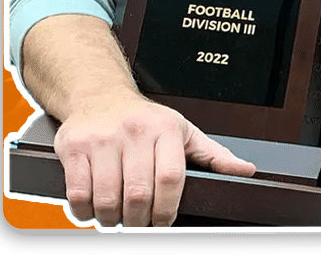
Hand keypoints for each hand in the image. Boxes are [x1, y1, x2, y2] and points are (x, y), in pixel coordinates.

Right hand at [54, 92, 255, 226]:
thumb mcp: (185, 131)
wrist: (101, 95)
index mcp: (166, 128)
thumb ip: (214, 155)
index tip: (164, 222)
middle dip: (139, 222)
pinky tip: (94, 208)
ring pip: (108, 199)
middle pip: (139, 195)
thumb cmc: (147, 119)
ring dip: (112, 220)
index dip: (167, 210)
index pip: (171, 179)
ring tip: (117, 216)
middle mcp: (135, 130)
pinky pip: (78, 194)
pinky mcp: (74, 147)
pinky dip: (85, 213)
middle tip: (139, 224)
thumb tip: (247, 171)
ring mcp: (103, 138)